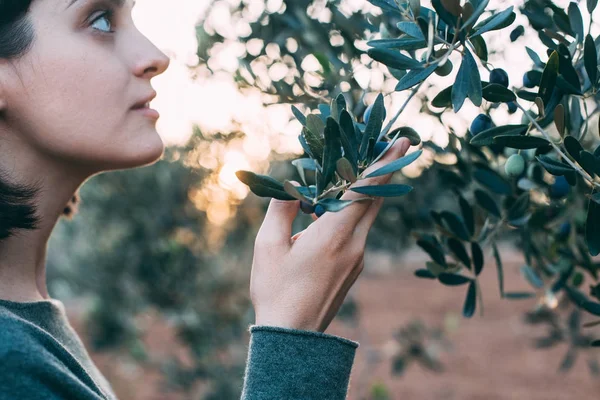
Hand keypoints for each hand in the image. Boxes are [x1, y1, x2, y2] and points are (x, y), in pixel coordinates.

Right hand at [249, 137, 411, 332]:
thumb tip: (293, 186)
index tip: (402, 141)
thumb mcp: (268, 246)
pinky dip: (356, 211)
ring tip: (363, 169)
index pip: (365, 190)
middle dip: (385, 170)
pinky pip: (360, 230)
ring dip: (370, 191)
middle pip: (376, 199)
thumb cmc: (276, 290)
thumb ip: (281, 210)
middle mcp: (354, 244)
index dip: (384, 163)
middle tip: (393, 144)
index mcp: (334, 235)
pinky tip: (336, 208)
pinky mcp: (353, 268)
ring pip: (369, 215)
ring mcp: (357, 258)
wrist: (293, 338)